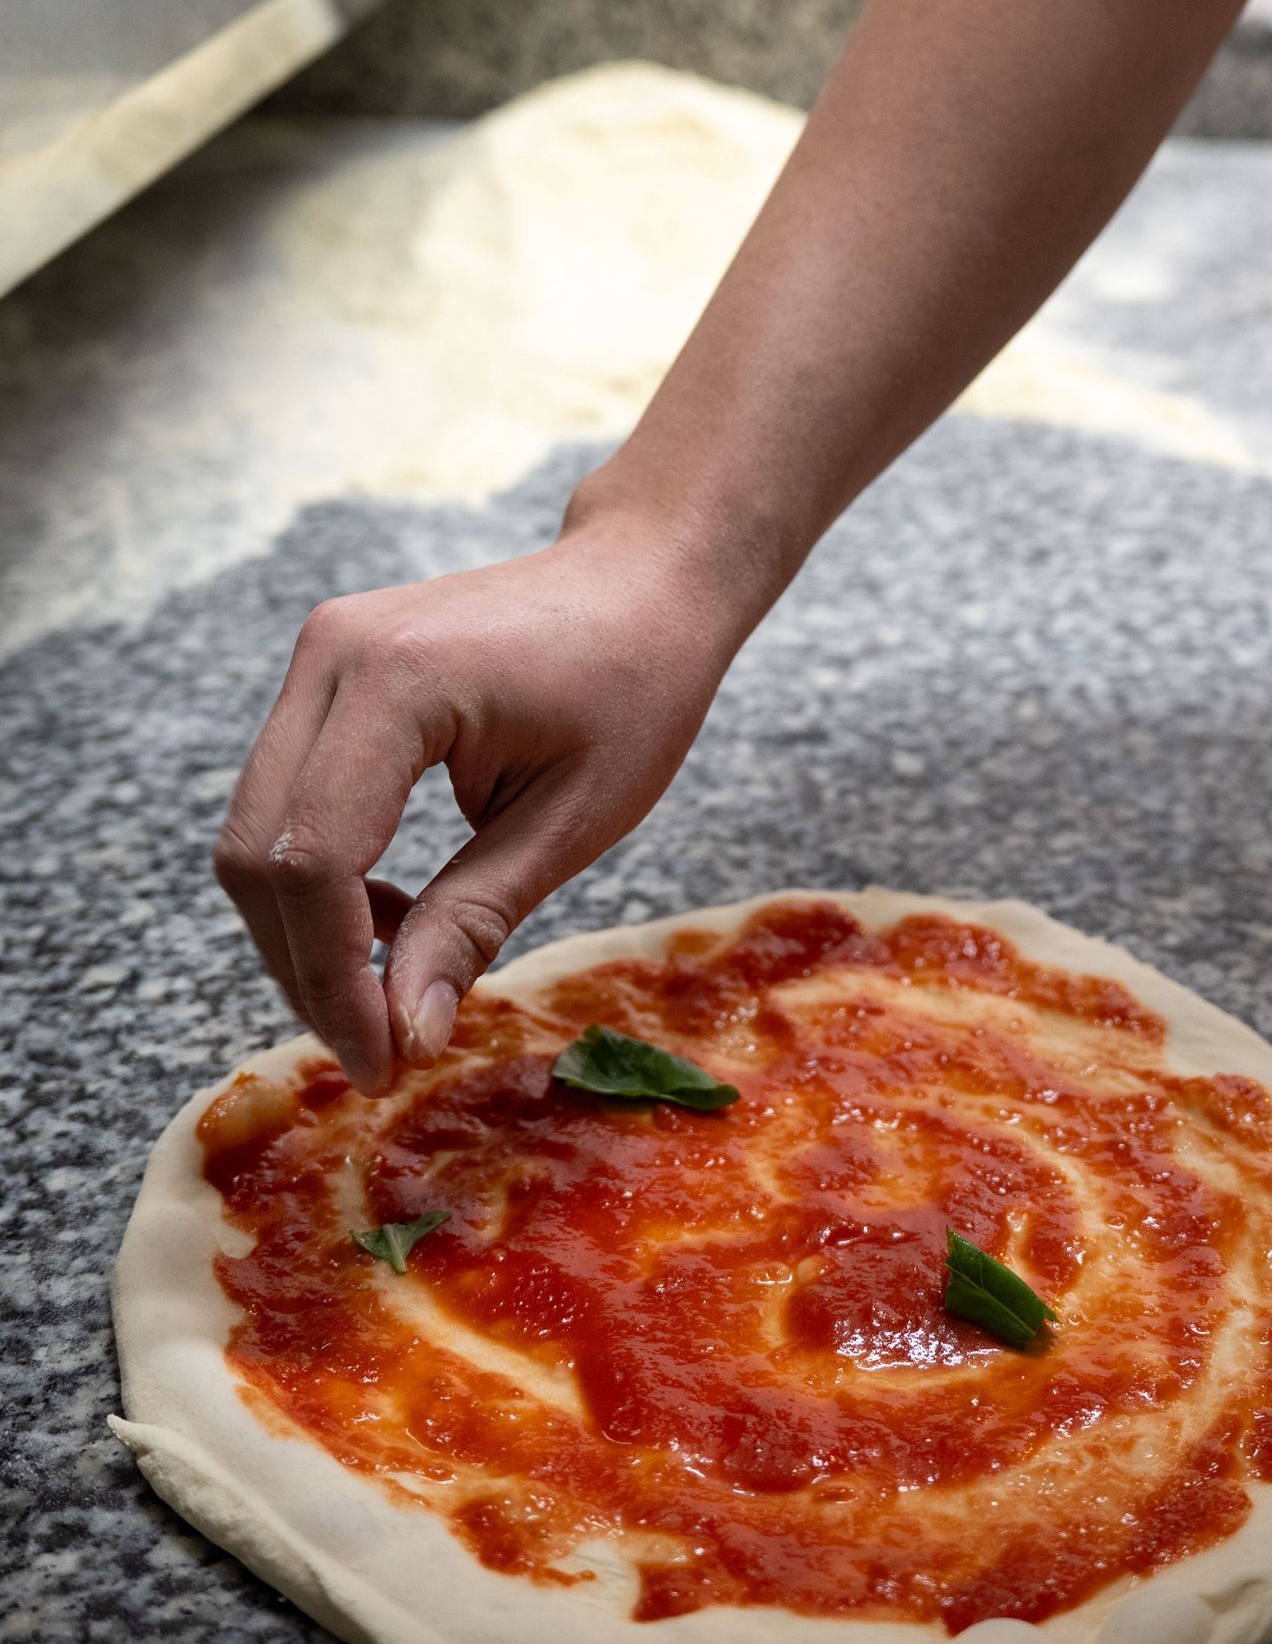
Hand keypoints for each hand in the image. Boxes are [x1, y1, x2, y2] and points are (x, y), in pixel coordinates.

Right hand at [214, 497, 753, 1095]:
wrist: (643, 580)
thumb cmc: (637, 685)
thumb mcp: (572, 821)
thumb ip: (474, 921)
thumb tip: (405, 1031)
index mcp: (397, 682)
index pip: (314, 861)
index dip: (335, 979)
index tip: (381, 1062)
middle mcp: (331, 656)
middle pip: (259, 853)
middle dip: (307, 969)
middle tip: (378, 1050)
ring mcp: (319, 657)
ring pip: (256, 833)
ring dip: (306, 932)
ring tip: (391, 994)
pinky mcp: (327, 675)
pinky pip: (286, 802)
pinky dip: (320, 881)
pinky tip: (394, 920)